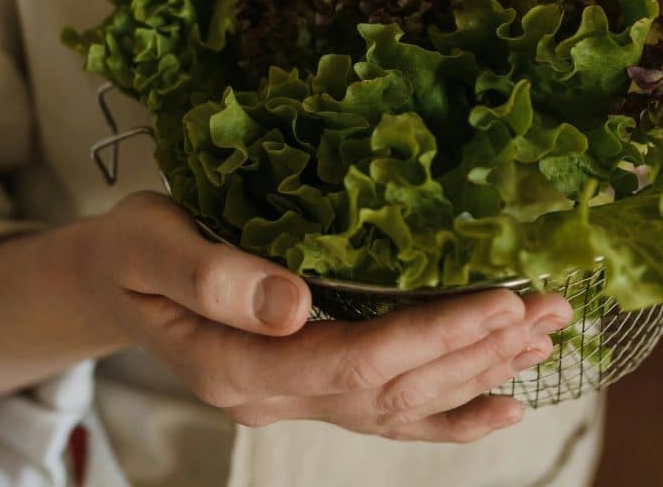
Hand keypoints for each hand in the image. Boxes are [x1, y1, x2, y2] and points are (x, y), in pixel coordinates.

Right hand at [85, 193, 572, 441]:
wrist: (115, 283)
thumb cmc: (130, 253)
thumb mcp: (151, 245)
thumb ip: (212, 276)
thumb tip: (292, 305)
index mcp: (235, 364)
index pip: (350, 361)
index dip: (428, 335)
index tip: (498, 300)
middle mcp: (272, 396)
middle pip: (391, 387)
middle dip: (474, 350)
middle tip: (547, 310)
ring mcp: (293, 400)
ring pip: (400, 403)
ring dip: (476, 373)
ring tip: (543, 338)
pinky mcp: (309, 387)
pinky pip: (388, 417)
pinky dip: (450, 417)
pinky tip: (504, 405)